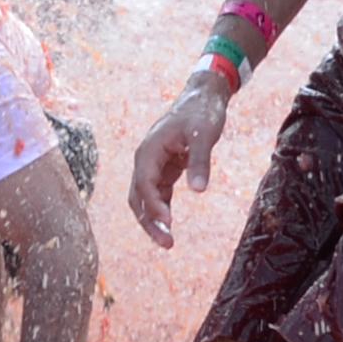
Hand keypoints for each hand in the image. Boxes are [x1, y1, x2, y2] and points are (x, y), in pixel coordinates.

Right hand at [127, 69, 231, 249]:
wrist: (202, 97)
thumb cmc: (201, 112)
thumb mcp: (204, 134)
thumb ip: (200, 161)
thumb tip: (199, 190)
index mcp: (149, 151)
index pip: (145, 184)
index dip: (154, 206)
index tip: (168, 224)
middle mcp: (146, 160)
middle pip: (138, 198)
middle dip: (149, 222)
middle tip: (167, 244)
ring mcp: (153, 165)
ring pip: (145, 199)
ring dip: (153, 221)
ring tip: (168, 243)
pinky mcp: (164, 169)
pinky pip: (157, 195)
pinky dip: (161, 210)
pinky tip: (169, 226)